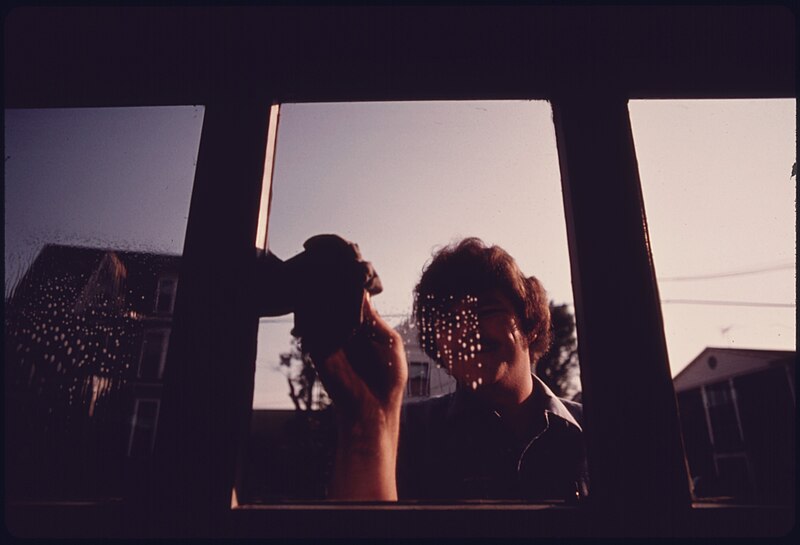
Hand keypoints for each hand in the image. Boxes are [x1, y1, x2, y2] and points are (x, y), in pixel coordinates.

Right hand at [314, 292, 407, 499]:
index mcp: (365, 326)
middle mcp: (345, 330)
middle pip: (337, 301)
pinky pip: (313, 327)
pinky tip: (328, 311)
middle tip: (341, 277)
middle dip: (339, 290)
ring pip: (324, 311)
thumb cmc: (388, 378)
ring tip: (334, 291)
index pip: (355, 298)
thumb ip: (374, 319)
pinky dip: (317, 317)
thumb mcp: (389, 343)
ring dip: (327, 300)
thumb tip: (362, 293)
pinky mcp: (317, 350)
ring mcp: (330, 339)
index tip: (356, 271)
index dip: (355, 286)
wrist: (371, 411)